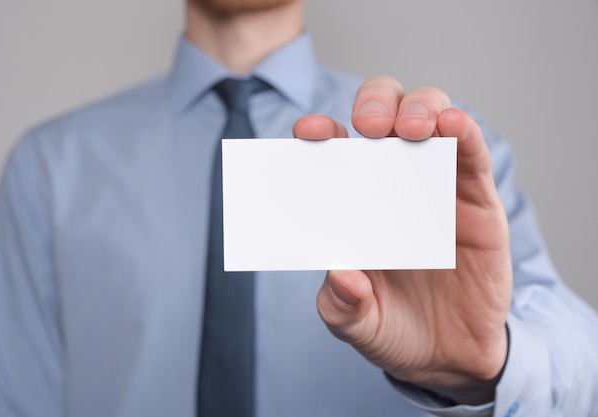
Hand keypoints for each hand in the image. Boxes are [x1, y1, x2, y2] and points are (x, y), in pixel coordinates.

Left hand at [292, 76, 511, 404]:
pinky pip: (474, 157)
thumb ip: (341, 305)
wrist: (446, 355)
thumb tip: (340, 276)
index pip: (334, 150)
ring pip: (432, 120)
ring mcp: (436, 187)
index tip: (308, 133)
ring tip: (412, 129)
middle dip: (375, 106)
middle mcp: (392, 183)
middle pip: (385, 116)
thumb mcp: (357, 323)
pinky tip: (454, 126)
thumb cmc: (392, 326)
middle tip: (367, 126)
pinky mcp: (477, 202)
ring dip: (421, 110)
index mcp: (354, 201)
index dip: (320, 133)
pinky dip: (465, 134)